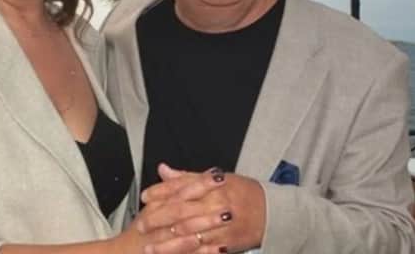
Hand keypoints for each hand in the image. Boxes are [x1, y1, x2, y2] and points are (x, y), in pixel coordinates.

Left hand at [139, 165, 266, 252]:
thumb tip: (162, 170)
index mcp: (214, 185)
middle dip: (158, 220)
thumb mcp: (219, 178)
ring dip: (167, 244)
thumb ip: (188, 177)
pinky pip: (205, 252)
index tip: (144, 198)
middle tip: (141, 225)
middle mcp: (217, 204)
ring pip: (190, 235)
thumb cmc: (244, 192)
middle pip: (181, 212)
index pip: (181, 188)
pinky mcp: (228, 244)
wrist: (273, 212)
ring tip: (149, 248)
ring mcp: (223, 226)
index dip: (160, 193)